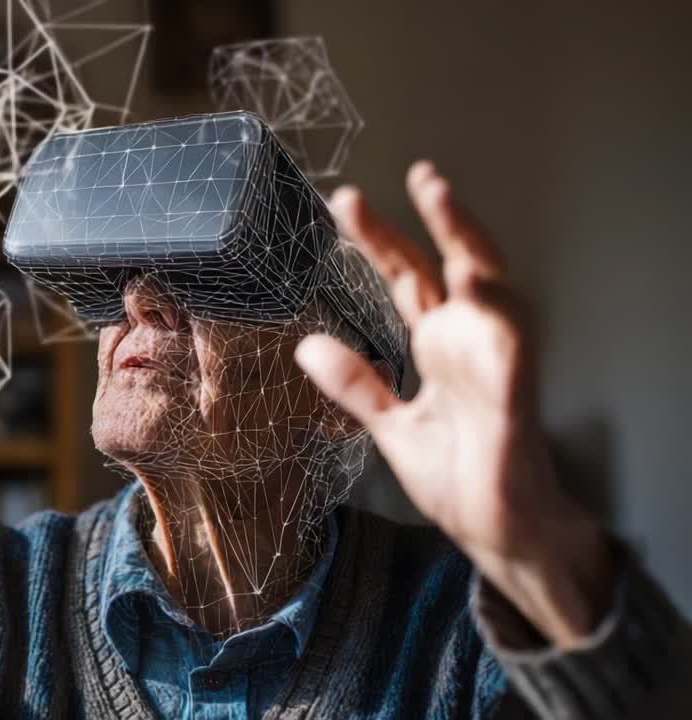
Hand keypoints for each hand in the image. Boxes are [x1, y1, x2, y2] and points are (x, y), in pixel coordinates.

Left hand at [295, 161, 614, 645]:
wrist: (497, 530)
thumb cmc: (460, 475)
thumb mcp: (390, 425)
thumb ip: (355, 385)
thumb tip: (307, 345)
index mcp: (439, 346)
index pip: (409, 278)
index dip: (381, 240)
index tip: (346, 204)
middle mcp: (469, 342)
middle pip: (449, 264)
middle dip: (431, 218)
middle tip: (411, 172)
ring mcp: (494, 361)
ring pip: (489, 284)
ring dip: (467, 239)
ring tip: (439, 197)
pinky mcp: (514, 393)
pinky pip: (509, 343)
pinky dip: (492, 308)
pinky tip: (472, 279)